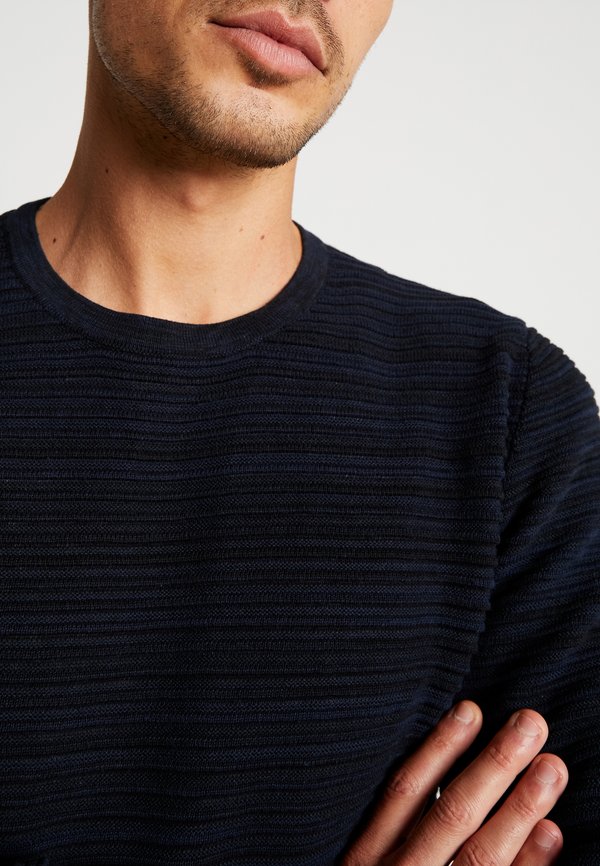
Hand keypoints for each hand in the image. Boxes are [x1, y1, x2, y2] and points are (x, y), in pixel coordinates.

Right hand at [340, 701, 566, 865]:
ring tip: (552, 768)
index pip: (405, 793)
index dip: (439, 749)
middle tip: (530, 723)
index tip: (472, 710)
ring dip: (519, 809)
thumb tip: (446, 775)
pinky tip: (553, 836)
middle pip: (451, 816)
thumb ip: (400, 827)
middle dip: (494, 766)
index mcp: (368, 859)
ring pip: (480, 857)